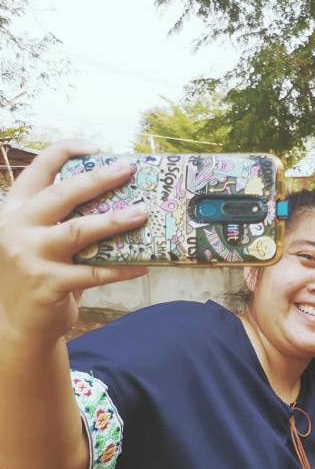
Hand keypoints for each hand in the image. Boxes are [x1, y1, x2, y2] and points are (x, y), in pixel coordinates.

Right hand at [0, 140, 147, 342]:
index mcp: (15, 210)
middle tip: (128, 170)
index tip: (97, 147)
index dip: (66, 152)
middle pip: (61, 194)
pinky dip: (121, 269)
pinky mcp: (48, 283)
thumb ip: (62, 219)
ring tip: (143, 213)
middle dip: (98, 179)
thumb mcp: (38, 238)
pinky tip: (144, 266)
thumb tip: (119, 200)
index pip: (38, 170)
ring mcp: (30, 256)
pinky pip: (94, 273)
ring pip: (78, 230)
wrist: (18, 321)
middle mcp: (17, 228)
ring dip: (114, 220)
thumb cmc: (38, 272)